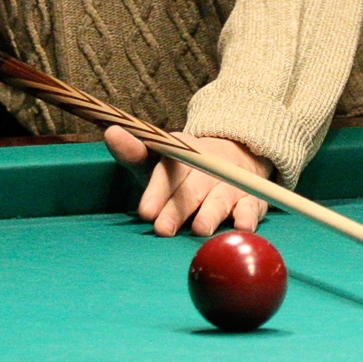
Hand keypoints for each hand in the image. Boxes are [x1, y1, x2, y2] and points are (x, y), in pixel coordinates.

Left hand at [103, 127, 272, 236]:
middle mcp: (208, 166)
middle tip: (163, 229)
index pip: (169, 169)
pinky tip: (242, 227)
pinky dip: (248, 217)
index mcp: (183, 153)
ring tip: (199, 230)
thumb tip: (111, 132)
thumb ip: (134, 152)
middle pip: (192, 188)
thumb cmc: (183, 171)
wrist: (233, 159)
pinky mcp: (251, 199)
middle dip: (177, 209)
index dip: (157, 191)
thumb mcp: (158, 161)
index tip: (145, 212)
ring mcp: (231, 182)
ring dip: (210, 214)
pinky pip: (251, 207)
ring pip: (219, 199)